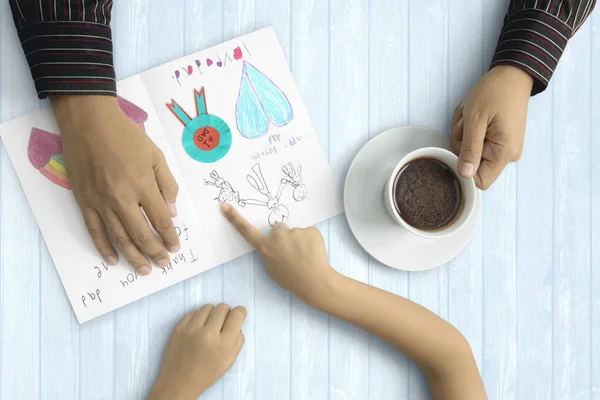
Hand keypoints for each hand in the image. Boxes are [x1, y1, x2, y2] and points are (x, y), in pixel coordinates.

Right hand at [51, 96, 179, 274]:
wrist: (90, 122)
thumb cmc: (127, 137)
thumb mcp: (156, 156)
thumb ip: (167, 185)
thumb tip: (172, 212)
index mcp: (143, 185)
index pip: (161, 219)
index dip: (169, 236)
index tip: (175, 248)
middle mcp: (122, 198)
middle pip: (141, 234)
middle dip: (155, 252)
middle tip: (163, 264)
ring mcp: (101, 201)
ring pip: (119, 237)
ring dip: (133, 256)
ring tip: (144, 269)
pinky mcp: (84, 201)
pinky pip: (94, 230)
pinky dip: (103, 247)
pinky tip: (112, 260)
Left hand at [148, 304, 246, 399]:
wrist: (179, 382)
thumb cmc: (206, 374)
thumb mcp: (229, 361)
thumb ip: (238, 340)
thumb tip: (237, 323)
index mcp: (223, 343)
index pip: (237, 314)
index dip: (240, 313)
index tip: (237, 316)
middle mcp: (208, 333)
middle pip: (223, 307)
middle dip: (226, 313)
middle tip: (222, 324)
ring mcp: (191, 329)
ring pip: (208, 306)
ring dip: (211, 314)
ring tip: (208, 325)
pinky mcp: (178, 327)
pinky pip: (193, 312)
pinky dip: (198, 317)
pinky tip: (197, 328)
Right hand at [220, 203, 336, 305]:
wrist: (314, 282)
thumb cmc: (291, 279)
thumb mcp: (272, 269)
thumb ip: (270, 253)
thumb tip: (275, 245)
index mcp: (265, 247)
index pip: (246, 231)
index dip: (234, 218)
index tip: (225, 206)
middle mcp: (278, 236)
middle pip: (279, 229)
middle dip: (284, 236)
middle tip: (292, 252)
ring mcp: (295, 232)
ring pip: (295, 232)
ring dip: (299, 240)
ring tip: (304, 256)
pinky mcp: (310, 230)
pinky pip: (309, 233)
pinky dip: (311, 241)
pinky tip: (313, 252)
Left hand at [450, 65, 533, 188]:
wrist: (512, 75)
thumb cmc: (495, 92)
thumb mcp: (475, 120)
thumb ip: (470, 149)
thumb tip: (465, 175)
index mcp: (504, 153)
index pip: (480, 181)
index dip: (463, 169)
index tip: (458, 147)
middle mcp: (507, 155)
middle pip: (471, 164)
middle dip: (462, 143)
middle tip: (467, 122)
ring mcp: (503, 147)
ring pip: (471, 152)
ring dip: (464, 133)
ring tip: (472, 115)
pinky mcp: (499, 140)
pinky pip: (476, 143)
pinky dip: (470, 130)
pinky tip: (475, 116)